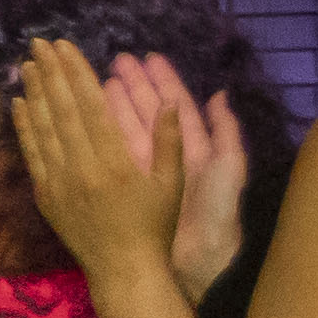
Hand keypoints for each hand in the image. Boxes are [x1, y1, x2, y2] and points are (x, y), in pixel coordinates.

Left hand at [8, 37, 181, 283]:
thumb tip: (169, 100)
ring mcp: (59, 183)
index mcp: (114, 161)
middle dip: (50, 73)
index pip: (90, 105)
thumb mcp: (172, 183)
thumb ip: (170, 140)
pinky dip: (24, 127)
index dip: (75, 72)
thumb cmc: (153, 227)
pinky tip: (19, 104)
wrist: (123, 271)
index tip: (65, 46)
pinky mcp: (46, 197)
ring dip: (34, 93)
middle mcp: (81, 169)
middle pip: (61, 110)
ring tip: (27, 64)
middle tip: (38, 43)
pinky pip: (32, 156)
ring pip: (42, 129)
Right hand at [104, 52, 249, 300]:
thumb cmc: (217, 213)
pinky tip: (87, 119)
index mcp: (192, 147)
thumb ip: (226, 130)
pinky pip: (112, 158)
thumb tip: (220, 94)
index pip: (173, 106)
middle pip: (146, 113)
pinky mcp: (127, 189)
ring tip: (97, 82)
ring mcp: (144, 172)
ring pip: (126, 131)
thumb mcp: (229, 167)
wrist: (199, 260)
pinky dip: (101, 138)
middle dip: (132, 86)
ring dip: (112, 106)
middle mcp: (166, 156)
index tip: (146, 58)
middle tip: (114, 61)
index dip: (161, 81)